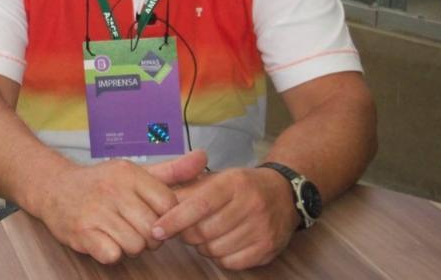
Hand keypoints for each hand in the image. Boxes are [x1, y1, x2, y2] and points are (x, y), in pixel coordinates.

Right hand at [36, 149, 206, 263]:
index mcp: (129, 173)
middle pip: (153, 229)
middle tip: (134, 228)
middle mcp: (113, 189)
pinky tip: (104, 240)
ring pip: (136, 245)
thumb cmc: (101, 183)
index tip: (153, 216)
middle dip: (149, 236)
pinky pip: (113, 254)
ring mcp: (96, 211)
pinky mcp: (82, 232)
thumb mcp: (135, 172)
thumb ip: (172, 171)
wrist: (53, 187)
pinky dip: (112, 253)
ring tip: (118, 233)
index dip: (166, 217)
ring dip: (130, 246)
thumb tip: (204, 158)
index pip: (169, 204)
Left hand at [151, 166, 297, 269]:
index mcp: (234, 183)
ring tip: (206, 233)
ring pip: (215, 249)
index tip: (156, 229)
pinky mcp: (267, 249)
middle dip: (186, 233)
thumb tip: (159, 203)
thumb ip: (188, 188)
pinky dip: (219, 257)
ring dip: (202, 246)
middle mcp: (250, 205)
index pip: (200, 205)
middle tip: (185, 228)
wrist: (283, 195)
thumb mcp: (217, 178)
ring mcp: (261, 229)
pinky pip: (230, 262)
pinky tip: (221, 243)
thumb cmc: (240, 186)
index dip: (175, 219)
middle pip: (204, 231)